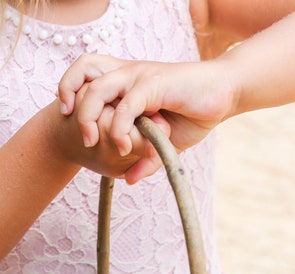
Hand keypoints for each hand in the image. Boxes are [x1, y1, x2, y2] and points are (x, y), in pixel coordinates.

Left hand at [58, 55, 236, 181]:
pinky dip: (121, 127)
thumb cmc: (195, 114)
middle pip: (82, 76)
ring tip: (96, 141)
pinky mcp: (154, 84)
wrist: (224, 94)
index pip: (84, 74)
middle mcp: (127, 74)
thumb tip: (130, 179)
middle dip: (75, 109)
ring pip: (98, 90)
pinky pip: (127, 105)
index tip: (72, 121)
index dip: (70, 91)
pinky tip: (127, 145)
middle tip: (85, 140)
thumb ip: (146, 158)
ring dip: (90, 117)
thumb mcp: (164, 143)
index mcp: (125, 82)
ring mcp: (139, 76)